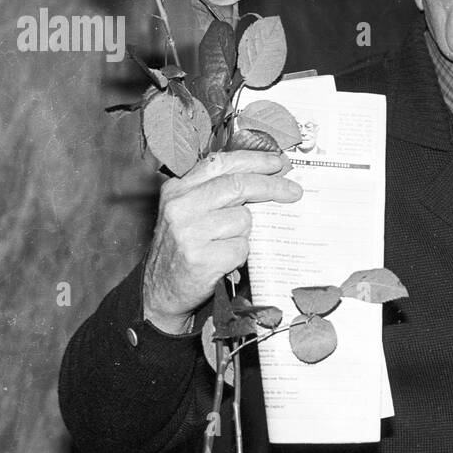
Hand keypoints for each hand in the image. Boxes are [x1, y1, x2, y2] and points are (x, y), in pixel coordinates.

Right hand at [142, 151, 302, 333]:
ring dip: (245, 233)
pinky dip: (240, 255)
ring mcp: (189, 233)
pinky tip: (223, 261)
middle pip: (238, 185)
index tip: (276, 163)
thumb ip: (216, 192)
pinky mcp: (201, 259)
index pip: (220, 163)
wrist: (159, 292)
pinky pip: (241, 248)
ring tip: (225, 244)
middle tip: (294, 192)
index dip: (252, 160)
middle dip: (272, 187)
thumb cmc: (183, 249)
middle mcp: (179, 206)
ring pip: (243, 219)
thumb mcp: (188, 212)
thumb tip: (264, 175)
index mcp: (177, 189)